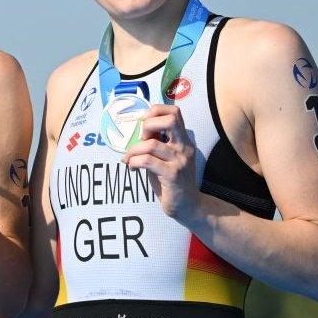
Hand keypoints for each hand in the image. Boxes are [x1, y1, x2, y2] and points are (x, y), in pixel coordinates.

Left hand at [122, 104, 200, 221]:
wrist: (187, 206)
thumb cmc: (171, 180)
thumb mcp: (163, 157)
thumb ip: (155, 142)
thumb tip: (136, 131)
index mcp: (183, 140)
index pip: (174, 112)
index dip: (156, 111)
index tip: (144, 124)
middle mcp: (184, 147)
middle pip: (170, 120)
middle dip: (148, 125)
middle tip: (140, 139)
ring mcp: (180, 161)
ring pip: (151, 144)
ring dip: (133, 150)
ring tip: (129, 159)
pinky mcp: (173, 175)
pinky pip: (147, 161)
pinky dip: (134, 162)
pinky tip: (132, 167)